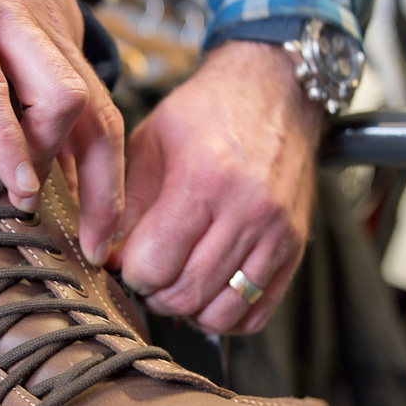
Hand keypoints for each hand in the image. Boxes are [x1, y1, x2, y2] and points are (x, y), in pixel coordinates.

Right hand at [0, 0, 123, 264]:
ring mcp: (6, 19)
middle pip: (101, 120)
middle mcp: (48, 33)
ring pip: (62, 100)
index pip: (104, 117)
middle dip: (104, 192)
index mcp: (59, 36)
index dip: (110, 181)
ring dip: (56, 165)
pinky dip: (3, 133)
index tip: (104, 232)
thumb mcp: (11, 3)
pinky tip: (7, 176)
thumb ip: (22, 60)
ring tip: (34, 210)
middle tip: (96, 248)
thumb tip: (25, 126)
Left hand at [112, 41, 322, 333]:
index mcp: (203, 180)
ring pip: (221, 314)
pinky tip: (212, 289)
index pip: (153, 265)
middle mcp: (246, 211)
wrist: (277, 91)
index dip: (130, 271)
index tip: (128, 259)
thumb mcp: (152, 141)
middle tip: (150, 272)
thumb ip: (128, 204)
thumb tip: (110, 257)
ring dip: (191, 309)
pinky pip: (257, 312)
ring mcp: (276, 233)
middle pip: (186, 295)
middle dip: (156, 293)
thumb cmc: (210, 110)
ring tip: (180, 280)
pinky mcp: (295, 248)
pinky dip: (228, 314)